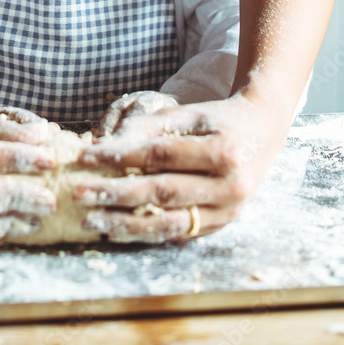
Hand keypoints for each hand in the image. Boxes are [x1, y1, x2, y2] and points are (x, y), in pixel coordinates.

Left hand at [74, 92, 290, 242]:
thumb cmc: (219, 118)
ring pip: (169, 222)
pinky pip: (179, 232)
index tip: (87, 157)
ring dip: (126, 224)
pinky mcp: (222, 225)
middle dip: (116, 194)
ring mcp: (228, 211)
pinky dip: (146, 232)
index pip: (161, 156)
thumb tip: (105, 147)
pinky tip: (117, 228)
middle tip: (79, 193)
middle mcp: (229, 186)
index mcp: (222, 151)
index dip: (121, 157)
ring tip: (92, 220)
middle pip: (162, 192)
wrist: (264, 131)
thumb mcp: (188, 112)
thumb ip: (150, 127)